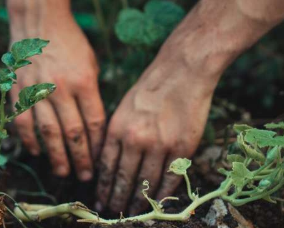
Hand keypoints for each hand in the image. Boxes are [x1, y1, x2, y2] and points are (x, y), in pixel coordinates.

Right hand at [8, 9, 104, 180]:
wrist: (40, 22)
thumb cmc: (72, 44)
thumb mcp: (91, 65)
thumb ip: (92, 94)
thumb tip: (94, 126)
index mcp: (84, 82)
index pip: (94, 122)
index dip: (98, 145)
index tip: (101, 160)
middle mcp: (61, 89)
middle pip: (73, 133)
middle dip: (81, 158)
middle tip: (85, 177)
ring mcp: (38, 90)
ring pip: (48, 132)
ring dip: (56, 156)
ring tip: (64, 172)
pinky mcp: (19, 90)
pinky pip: (24, 121)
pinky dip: (30, 140)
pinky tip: (37, 153)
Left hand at [96, 37, 218, 214]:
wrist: (182, 71)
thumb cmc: (151, 86)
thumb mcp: (124, 106)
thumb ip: (116, 134)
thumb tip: (110, 162)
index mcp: (117, 128)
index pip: (106, 167)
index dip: (103, 188)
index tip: (101, 200)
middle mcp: (135, 139)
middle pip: (123, 179)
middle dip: (117, 200)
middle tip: (113, 213)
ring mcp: (159, 145)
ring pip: (146, 183)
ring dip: (138, 201)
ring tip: (133, 213)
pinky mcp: (182, 147)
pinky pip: (170, 178)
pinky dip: (162, 194)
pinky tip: (157, 203)